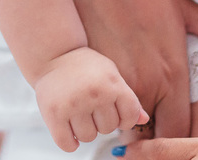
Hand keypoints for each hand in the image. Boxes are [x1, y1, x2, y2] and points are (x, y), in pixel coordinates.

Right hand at [34, 47, 148, 151]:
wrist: (54, 54)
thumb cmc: (85, 65)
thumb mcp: (111, 75)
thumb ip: (128, 98)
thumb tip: (143, 119)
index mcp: (112, 84)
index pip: (129, 117)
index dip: (124, 119)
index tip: (115, 114)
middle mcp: (94, 94)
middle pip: (108, 129)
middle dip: (101, 122)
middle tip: (92, 109)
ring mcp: (73, 105)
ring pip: (88, 137)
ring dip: (85, 131)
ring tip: (79, 115)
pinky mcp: (54, 114)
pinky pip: (67, 144)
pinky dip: (70, 143)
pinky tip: (69, 130)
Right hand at [58, 0, 197, 138]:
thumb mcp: (182, 4)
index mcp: (171, 73)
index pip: (180, 131)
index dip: (178, 132)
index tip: (173, 122)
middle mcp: (143, 86)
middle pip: (148, 133)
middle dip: (149, 126)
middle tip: (149, 109)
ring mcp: (112, 83)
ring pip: (120, 121)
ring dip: (124, 114)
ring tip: (125, 93)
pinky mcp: (86, 75)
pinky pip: (98, 103)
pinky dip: (103, 99)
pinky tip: (104, 80)